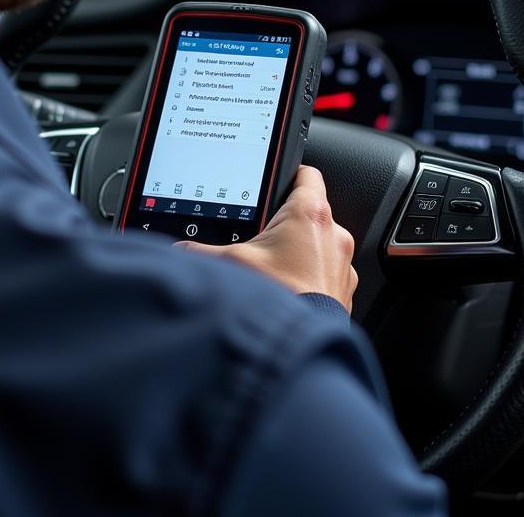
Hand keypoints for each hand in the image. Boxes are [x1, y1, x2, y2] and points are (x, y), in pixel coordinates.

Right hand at [176, 166, 357, 312]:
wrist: (299, 349)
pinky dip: (309, 278)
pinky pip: (325, 273)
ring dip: (299, 252)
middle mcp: (334, 234)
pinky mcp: (343, 291)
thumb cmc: (277, 299)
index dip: (290, 174)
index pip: (307, 174)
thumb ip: (200, 250)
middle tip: (261, 236)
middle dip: (286, 223)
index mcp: (311, 213)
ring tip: (272, 268)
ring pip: (318, 245)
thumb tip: (180, 247)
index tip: (277, 180)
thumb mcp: (230, 264)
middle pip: (309, 213)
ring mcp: (342, 264)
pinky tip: (286, 290)